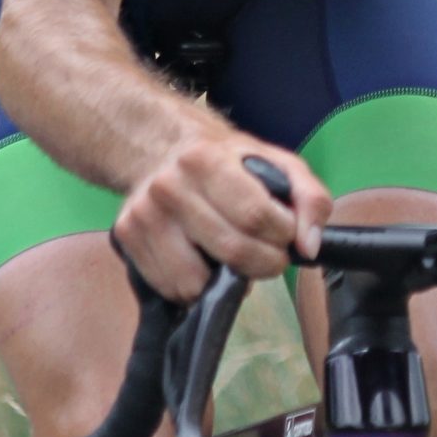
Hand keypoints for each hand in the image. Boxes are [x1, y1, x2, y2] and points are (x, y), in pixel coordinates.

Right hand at [113, 134, 331, 302]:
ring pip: (196, 282)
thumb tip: (309, 247)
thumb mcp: (278, 163)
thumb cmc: (226, 161)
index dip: (280, 236)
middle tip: (268, 254)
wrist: (159, 149)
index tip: (283, 234)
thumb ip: (310, 199)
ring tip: (230, 256)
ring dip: (224, 281)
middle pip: (231, 251)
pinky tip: (202, 260)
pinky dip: (196, 286)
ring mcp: (143, 216)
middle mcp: (168, 187)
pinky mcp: (127, 239)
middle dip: (263, 263)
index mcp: (206, 160)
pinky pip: (171, 288)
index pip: (255, 216)